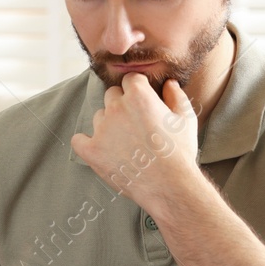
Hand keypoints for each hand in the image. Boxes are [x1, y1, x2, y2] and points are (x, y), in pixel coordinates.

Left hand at [69, 75, 200, 210]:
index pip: (130, 79)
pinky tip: (99, 148)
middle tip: (135, 123)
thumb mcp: (185, 119)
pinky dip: (86, 143)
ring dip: (108, 124)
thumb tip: (169, 83)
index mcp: (138, 96)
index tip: (143, 101)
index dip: (138, 89)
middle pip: (111, 95)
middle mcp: (116, 108)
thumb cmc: (179, 152)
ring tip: (125, 142)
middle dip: (122, 104)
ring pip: (99, 116)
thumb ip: (175, 96)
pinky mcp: (91, 150)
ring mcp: (101, 129)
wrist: (169, 185)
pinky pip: (78, 140)